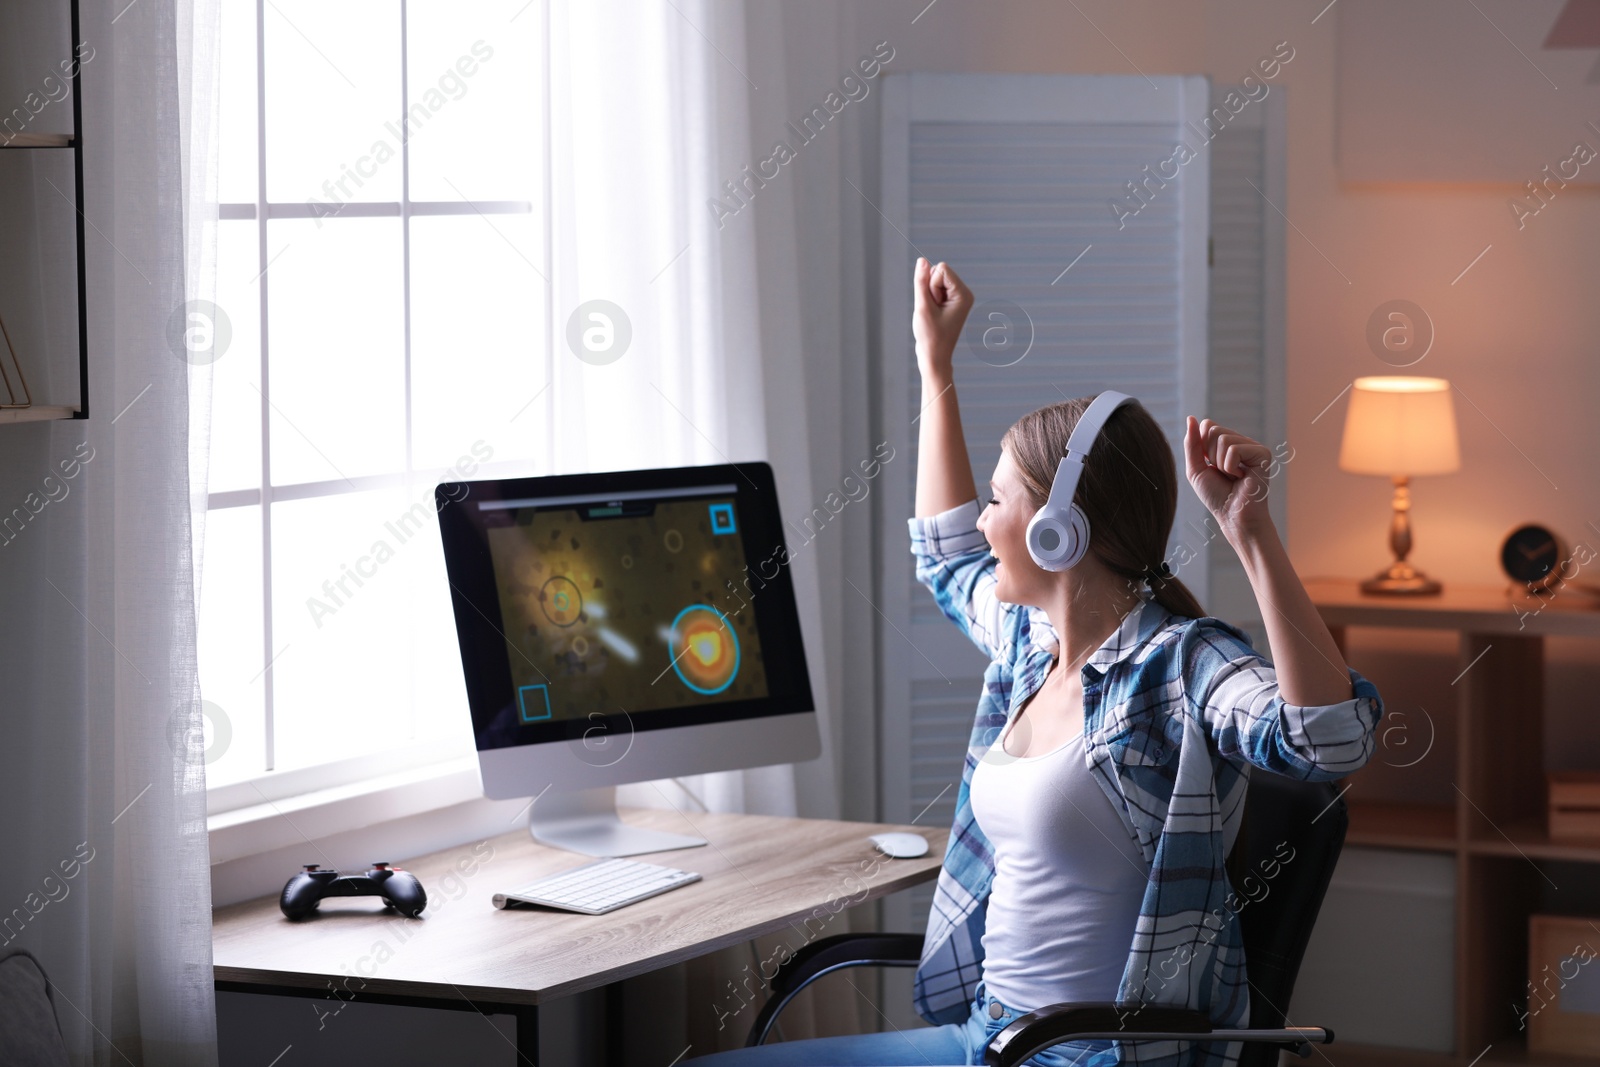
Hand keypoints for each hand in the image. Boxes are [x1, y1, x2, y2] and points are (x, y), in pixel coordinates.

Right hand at [912, 257, 972, 377]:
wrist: (934, 356)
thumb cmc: (930, 336)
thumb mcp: (923, 307)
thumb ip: (921, 281)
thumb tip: (921, 260)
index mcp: (964, 294)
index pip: (941, 269)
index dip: (931, 285)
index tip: (934, 306)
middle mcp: (964, 293)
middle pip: (938, 272)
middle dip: (930, 290)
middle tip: (933, 312)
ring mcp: (958, 297)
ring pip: (934, 280)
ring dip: (928, 295)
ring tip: (932, 314)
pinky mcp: (950, 301)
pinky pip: (933, 288)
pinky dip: (928, 299)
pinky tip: (932, 314)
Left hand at [1183, 416, 1273, 539]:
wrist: (1233, 516)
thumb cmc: (1216, 495)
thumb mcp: (1196, 468)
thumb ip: (1192, 444)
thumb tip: (1191, 418)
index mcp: (1227, 443)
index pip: (1207, 425)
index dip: (1201, 447)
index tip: (1210, 465)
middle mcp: (1241, 441)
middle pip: (1213, 429)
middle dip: (1210, 455)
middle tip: (1223, 473)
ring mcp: (1253, 446)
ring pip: (1222, 439)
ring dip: (1221, 463)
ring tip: (1233, 476)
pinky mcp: (1262, 453)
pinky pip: (1234, 449)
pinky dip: (1230, 467)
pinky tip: (1241, 477)